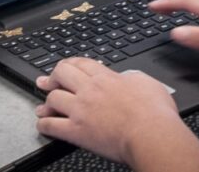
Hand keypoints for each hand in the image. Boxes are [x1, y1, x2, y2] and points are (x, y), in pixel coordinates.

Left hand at [35, 57, 198, 170]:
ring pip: (53, 98)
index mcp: (106, 78)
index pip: (81, 63)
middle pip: (61, 73)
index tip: (66, 66)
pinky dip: (44, 125)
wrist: (150, 134)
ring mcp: (81, 110)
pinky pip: (52, 126)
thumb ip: (131, 77)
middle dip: (53, 77)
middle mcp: (89, 90)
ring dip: (47, 102)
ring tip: (43, 107)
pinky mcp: (77, 132)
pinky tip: (43, 125)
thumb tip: (127, 78)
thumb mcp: (146, 82)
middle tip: (48, 81)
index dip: (70, 63)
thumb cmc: (154, 112)